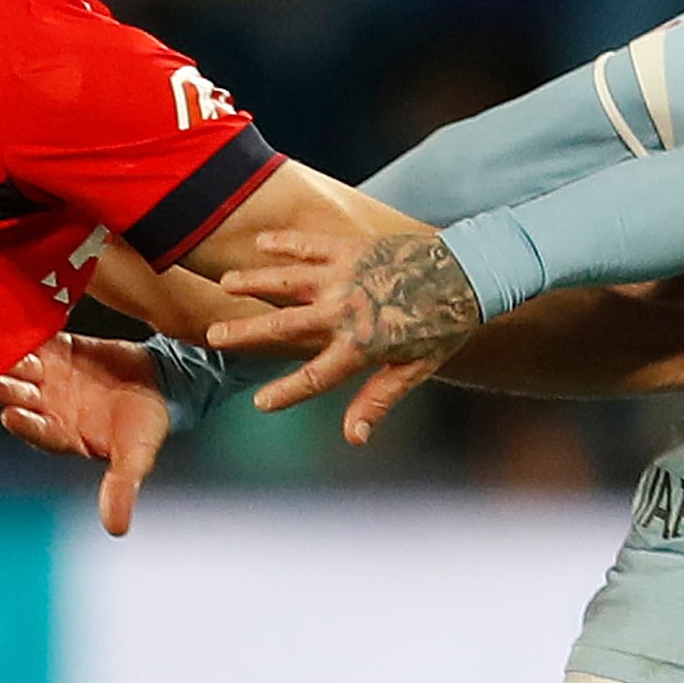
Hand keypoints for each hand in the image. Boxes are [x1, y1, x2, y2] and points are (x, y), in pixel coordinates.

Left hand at [0, 335, 172, 534]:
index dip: (26, 424)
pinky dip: (31, 328)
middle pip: (19, 396)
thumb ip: (122, 487)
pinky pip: (39, 337)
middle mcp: (47, 406)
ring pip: (22, 366)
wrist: (162, 384)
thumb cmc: (147, 425)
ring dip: (12, 356)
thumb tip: (118, 529)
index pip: (36, 431)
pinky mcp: (58, 349)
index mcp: (60, 435)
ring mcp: (49, 376)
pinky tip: (20, 314)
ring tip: (3, 344)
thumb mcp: (137, 457)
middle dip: (7, 387)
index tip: (13, 416)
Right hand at [205, 216, 481, 444]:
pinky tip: (260, 243)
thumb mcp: (413, 370)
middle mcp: (346, 312)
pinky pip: (309, 245)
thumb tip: (352, 439)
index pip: (314, 378)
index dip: (286, 394)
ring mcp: (346, 276)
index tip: (260, 404)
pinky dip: (284, 244)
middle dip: (246, 333)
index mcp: (361, 347)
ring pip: (288, 280)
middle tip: (214, 337)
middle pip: (284, 327)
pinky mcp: (352, 248)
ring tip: (225, 284)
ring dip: (254, 282)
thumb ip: (376, 401)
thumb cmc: (442, 328)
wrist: (469, 273)